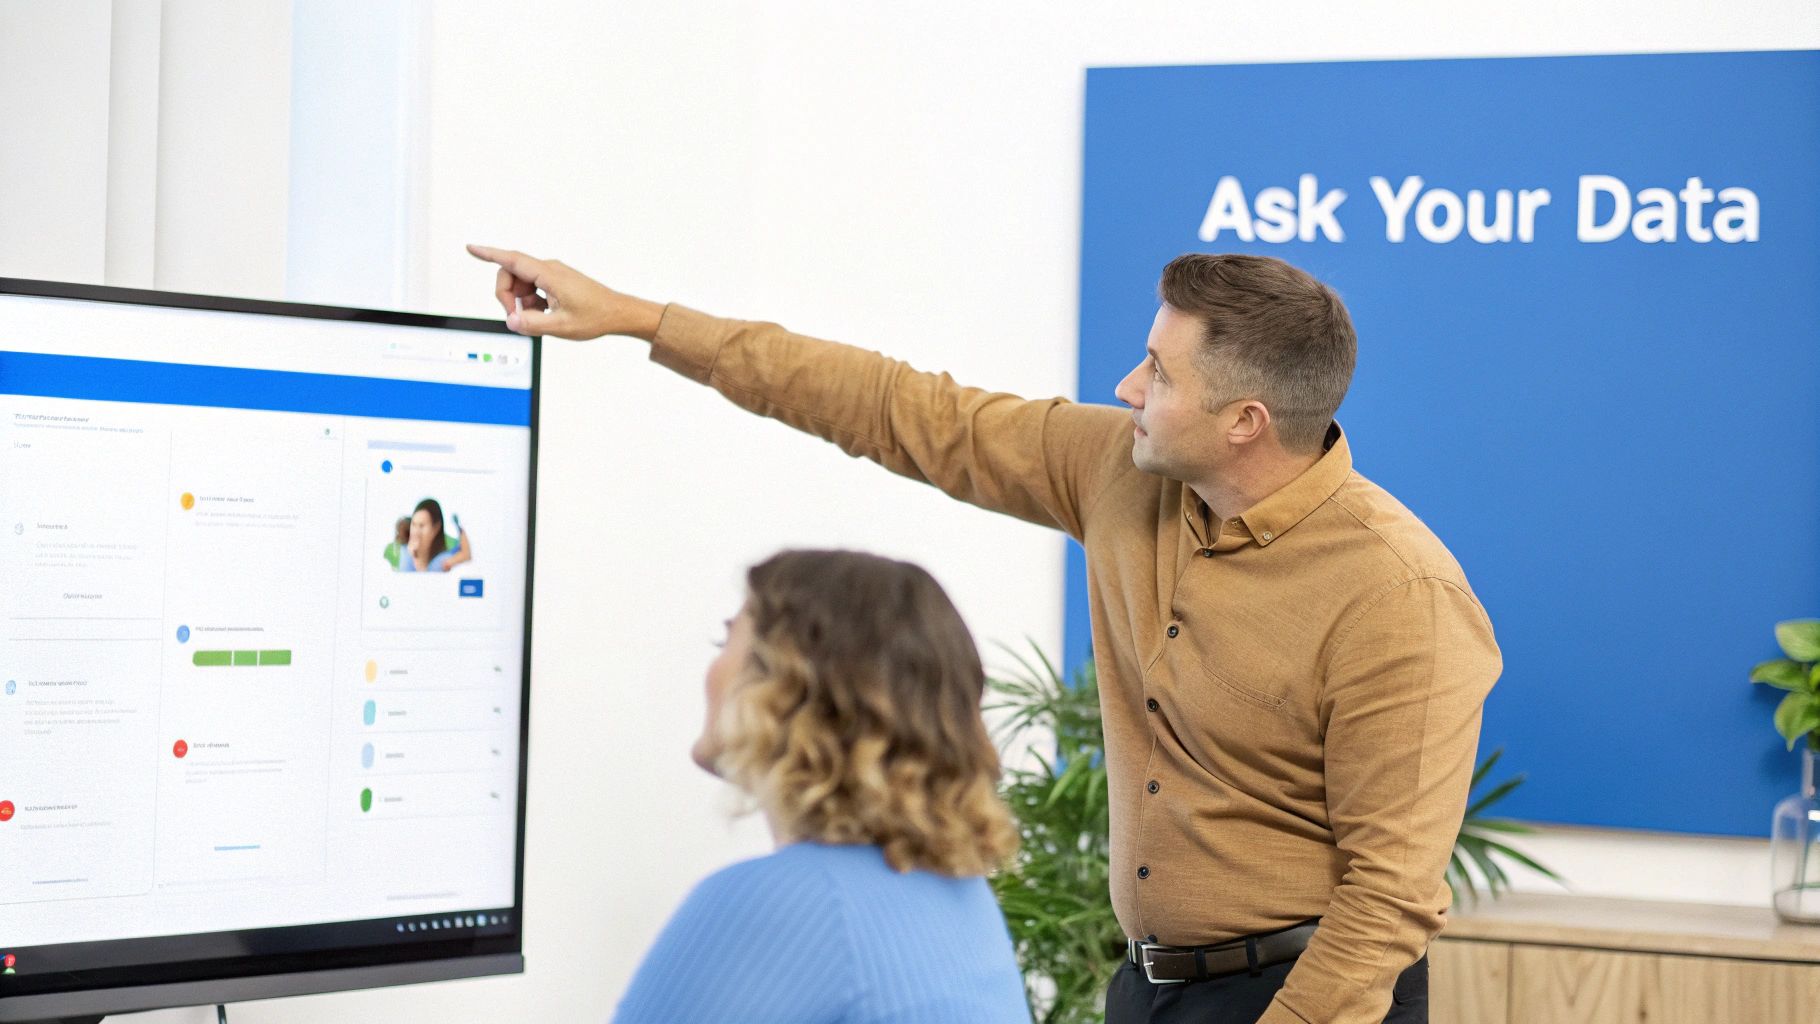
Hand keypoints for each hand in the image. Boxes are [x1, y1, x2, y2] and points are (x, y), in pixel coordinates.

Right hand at [465, 244, 663, 340]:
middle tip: (517, 317)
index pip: (512, 260)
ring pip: (520, 283)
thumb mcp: (561, 326)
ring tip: (539, 318)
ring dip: (520, 302)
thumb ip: (532, 324)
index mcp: (549, 275)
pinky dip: (531, 302)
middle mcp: (548, 269)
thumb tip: (511, 320)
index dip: (489, 254)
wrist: (617, 313)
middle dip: (507, 296)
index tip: (472, 248)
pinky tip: (545, 314)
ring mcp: (551, 274)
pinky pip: (531, 288)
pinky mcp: (554, 281)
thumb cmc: (596, 316)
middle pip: (510, 275)